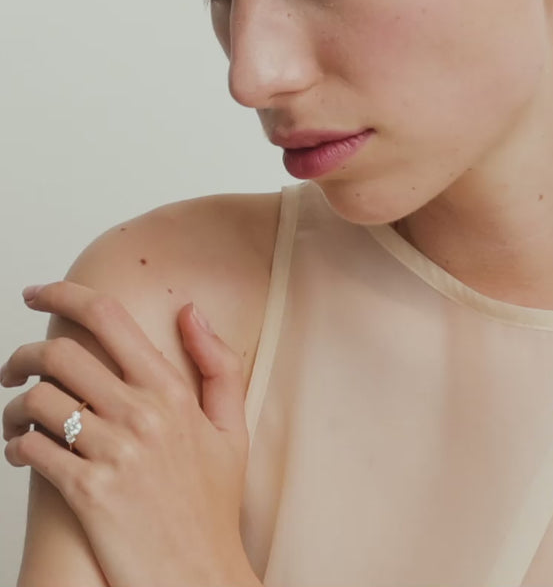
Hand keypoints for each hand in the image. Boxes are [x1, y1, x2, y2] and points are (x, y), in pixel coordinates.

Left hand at [1, 281, 258, 586]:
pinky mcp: (87, 492)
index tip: (37, 293)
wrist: (198, 576)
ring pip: (38, 400)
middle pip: (60, 354)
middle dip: (22, 355)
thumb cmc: (212, 504)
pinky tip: (22, 450)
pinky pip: (31, 449)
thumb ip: (217, 363)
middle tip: (13, 369)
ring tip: (15, 418)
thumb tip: (190, 311)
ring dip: (13, 405)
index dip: (64, 293)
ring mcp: (113, 452)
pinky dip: (15, 444)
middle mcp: (140, 413)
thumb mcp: (230, 428)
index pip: (108, 318)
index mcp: (171, 390)